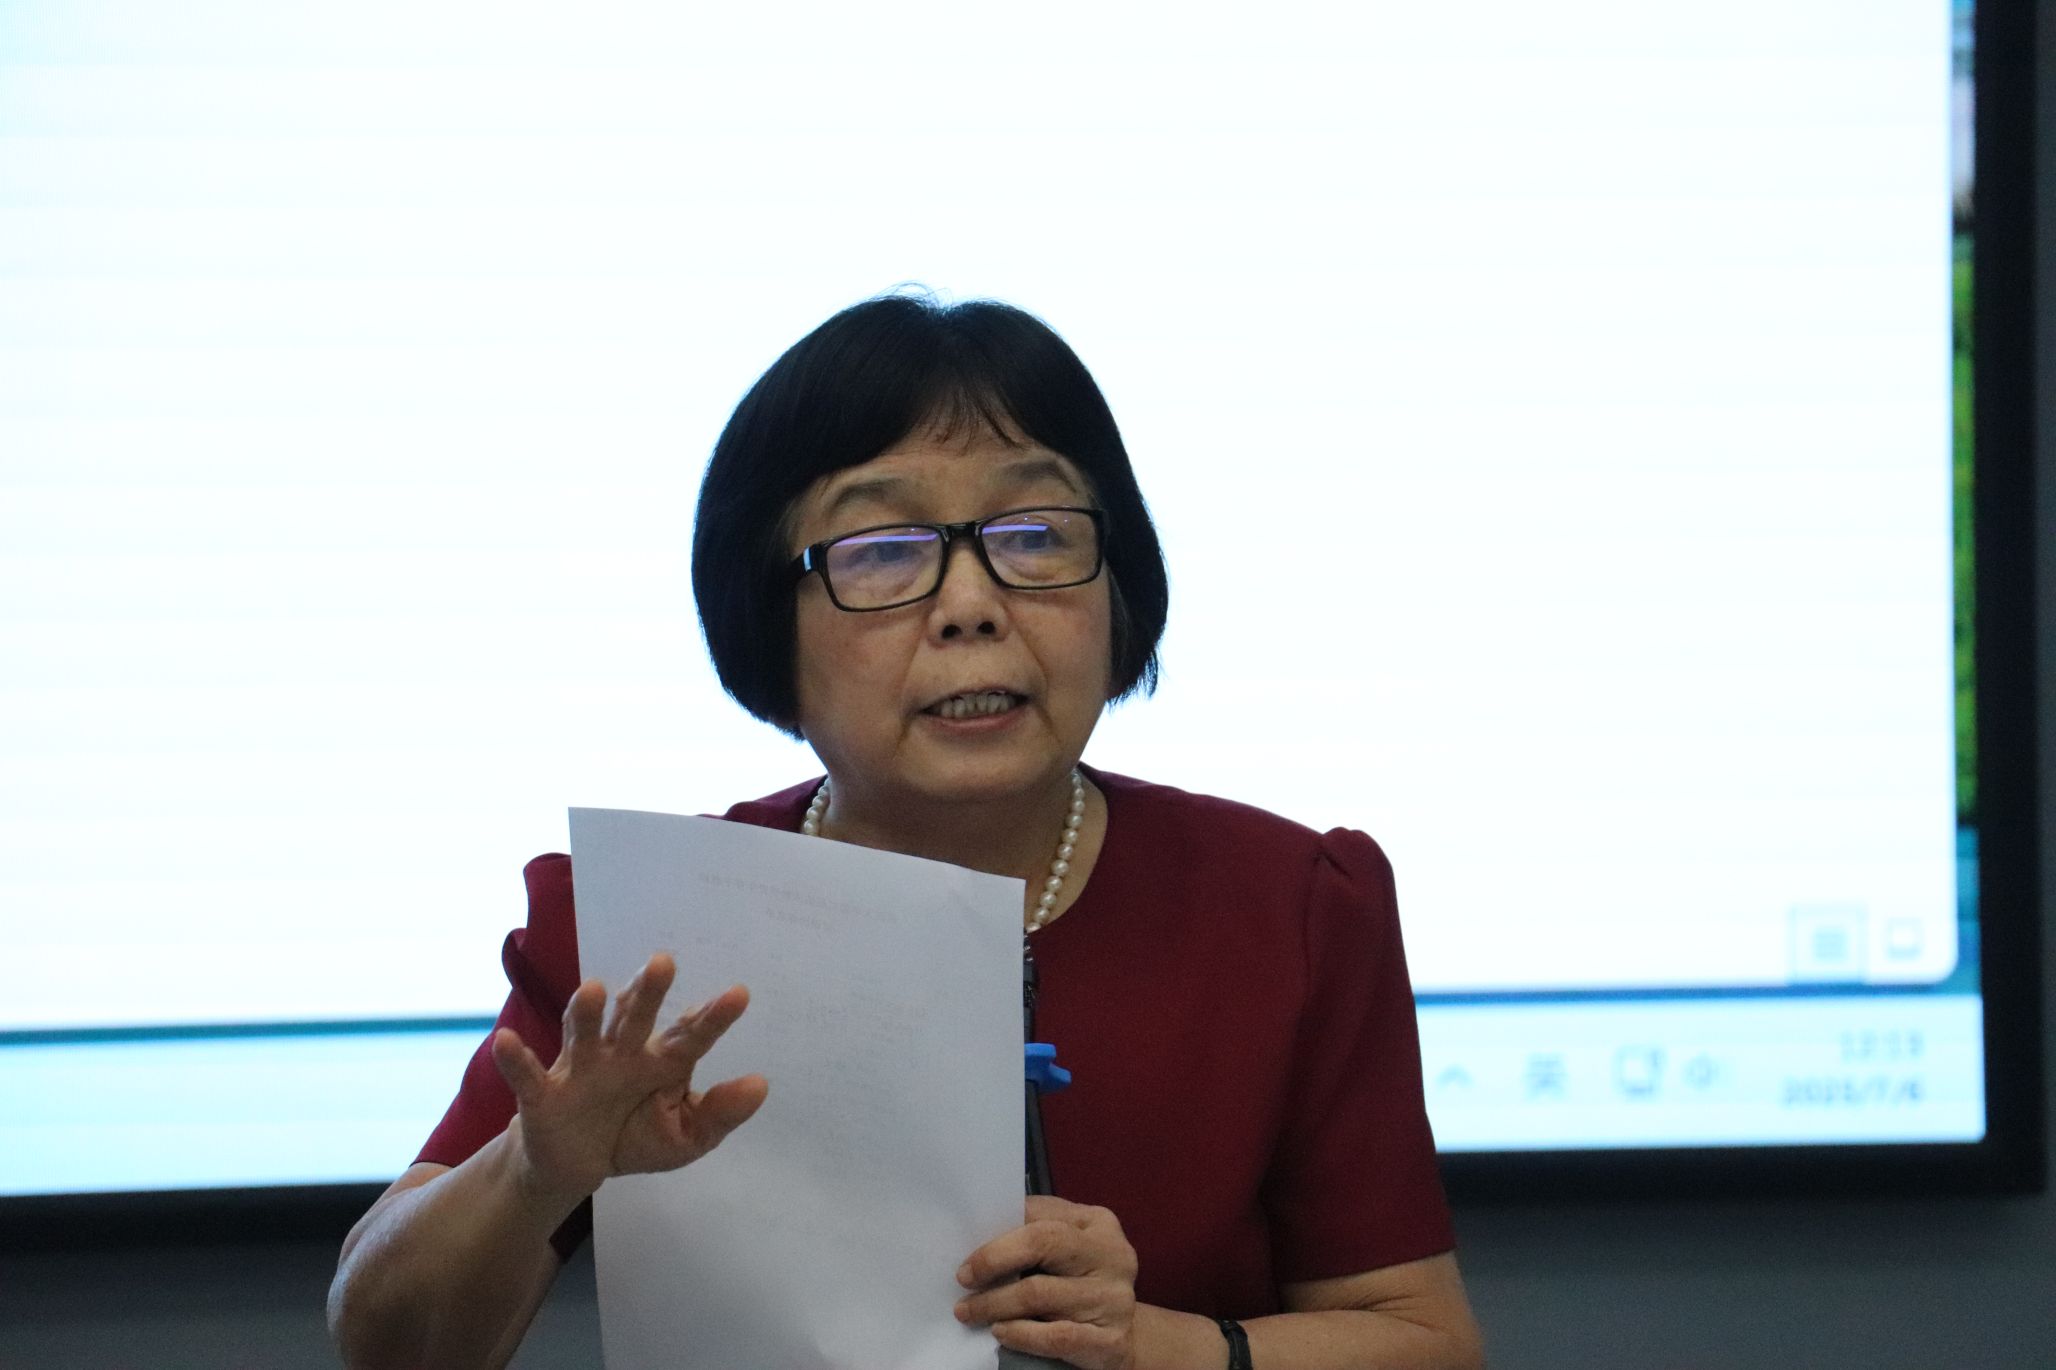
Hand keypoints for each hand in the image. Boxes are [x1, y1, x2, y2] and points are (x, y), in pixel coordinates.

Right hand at [489, 952, 767, 1201]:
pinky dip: (515, 1059)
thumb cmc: (637, 1135)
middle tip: (664, 963)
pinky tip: (505, 1041)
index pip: (690, 1034)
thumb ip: (720, 1113)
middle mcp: (622, 1053)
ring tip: (595, 988)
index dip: (713, 1017)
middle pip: (636, 1017)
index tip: (740, 995)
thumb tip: (761, 1086)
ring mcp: (580, 1069)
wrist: (578, 1166)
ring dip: (586, 1012)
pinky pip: (527, 1075)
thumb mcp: (686, 1136)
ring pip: (584, 1034)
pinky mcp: (542, 1096)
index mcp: (662, 1061)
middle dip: (648, 992)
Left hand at [954, 1196, 1139, 1369]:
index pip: (1038, 1212)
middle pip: (1042, 1242)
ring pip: (1039, 1294)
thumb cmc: (1083, 1283)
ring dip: (994, 1303)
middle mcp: (1111, 1255)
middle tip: (963, 1278)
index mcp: (1098, 1223)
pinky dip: (1020, 1334)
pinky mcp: (1110, 1340)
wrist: (1125, 1335)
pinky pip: (1055, 1336)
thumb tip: (980, 1234)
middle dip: (993, 1259)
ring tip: (970, 1311)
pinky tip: (1000, 1332)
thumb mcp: (1069, 1249)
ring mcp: (1113, 1298)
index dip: (997, 1228)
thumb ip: (1036, 1234)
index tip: (966, 1247)